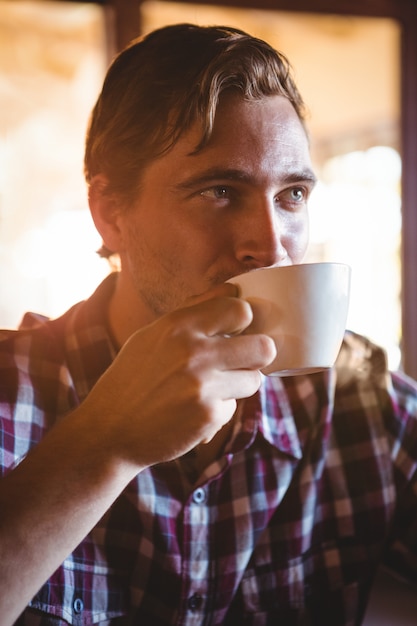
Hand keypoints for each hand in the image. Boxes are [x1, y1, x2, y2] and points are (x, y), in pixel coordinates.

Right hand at [83, 283, 275, 467]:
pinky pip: (233, 407)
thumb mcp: (152, 335)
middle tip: (241, 361)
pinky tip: (193, 412)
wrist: (109, 430)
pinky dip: (218, 410)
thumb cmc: (132, 379)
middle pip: (263, 346)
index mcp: (178, 324)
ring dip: (238, 384)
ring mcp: (203, 384)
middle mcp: (193, 350)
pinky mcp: (208, 415)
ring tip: (212, 389)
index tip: (234, 331)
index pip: (239, 307)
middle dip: (256, 355)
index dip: (242, 321)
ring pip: (254, 379)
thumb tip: (233, 291)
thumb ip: (192, 312)